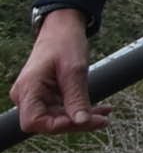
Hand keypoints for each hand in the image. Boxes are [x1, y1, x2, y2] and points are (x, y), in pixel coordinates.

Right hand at [13, 9, 105, 135]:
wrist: (63, 27)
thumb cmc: (65, 42)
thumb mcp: (75, 69)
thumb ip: (76, 97)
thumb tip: (82, 122)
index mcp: (28, 88)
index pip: (33, 121)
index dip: (56, 126)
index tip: (81, 121)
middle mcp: (27, 95)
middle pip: (48, 122)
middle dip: (76, 123)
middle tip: (103, 120)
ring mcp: (36, 96)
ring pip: (57, 117)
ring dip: (82, 118)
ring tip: (105, 114)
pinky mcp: (46, 95)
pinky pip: (62, 109)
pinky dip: (80, 109)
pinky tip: (100, 109)